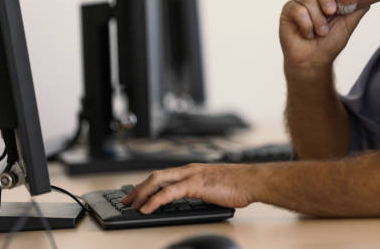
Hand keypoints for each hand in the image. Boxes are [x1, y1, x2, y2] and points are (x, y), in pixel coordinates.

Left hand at [121, 163, 257, 213]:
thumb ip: (201, 192)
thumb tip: (192, 202)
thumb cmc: (239, 185)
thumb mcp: (215, 187)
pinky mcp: (195, 185)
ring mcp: (191, 175)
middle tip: (126, 200)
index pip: (163, 175)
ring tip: (132, 205)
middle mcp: (189, 170)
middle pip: (156, 176)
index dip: (147, 185)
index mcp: (193, 170)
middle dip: (138, 188)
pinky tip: (147, 209)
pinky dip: (154, 201)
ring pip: (158, 181)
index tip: (137, 194)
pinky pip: (168, 193)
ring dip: (142, 193)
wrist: (252, 181)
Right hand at [279, 0, 368, 68]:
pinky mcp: (287, 12)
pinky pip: (297, 9)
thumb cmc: (330, 43)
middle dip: (325, 2)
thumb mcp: (348, 24)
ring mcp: (298, 3)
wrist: (313, 61)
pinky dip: (306, 25)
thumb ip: (358, 8)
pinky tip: (307, 34)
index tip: (336, 10)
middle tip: (330, 16)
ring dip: (317, 20)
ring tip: (319, 33)